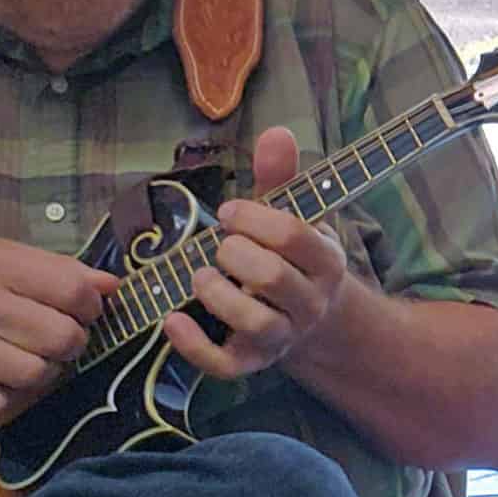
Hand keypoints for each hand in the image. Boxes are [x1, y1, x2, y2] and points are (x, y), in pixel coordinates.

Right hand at [0, 231, 116, 422]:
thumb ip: (50, 267)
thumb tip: (112, 286)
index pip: (73, 291)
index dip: (92, 305)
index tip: (84, 309)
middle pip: (62, 338)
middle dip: (73, 341)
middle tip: (58, 337)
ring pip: (35, 374)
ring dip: (44, 372)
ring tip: (30, 357)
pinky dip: (8, 397)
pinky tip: (0, 378)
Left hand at [163, 126, 349, 379]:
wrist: (314, 318)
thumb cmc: (294, 257)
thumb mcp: (294, 215)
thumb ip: (281, 177)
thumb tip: (276, 131)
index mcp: (326, 261)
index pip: (294, 236)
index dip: (253, 218)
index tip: (229, 212)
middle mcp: (309, 303)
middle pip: (272, 278)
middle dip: (234, 254)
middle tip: (219, 245)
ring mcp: (281, 337)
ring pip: (254, 322)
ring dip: (217, 293)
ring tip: (200, 276)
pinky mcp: (250, 363)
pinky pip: (223, 365)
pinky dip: (192, 345)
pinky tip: (171, 320)